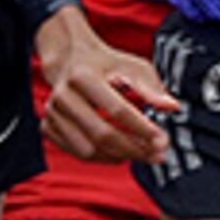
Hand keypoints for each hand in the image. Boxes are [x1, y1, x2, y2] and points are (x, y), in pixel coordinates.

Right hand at [33, 6, 174, 165]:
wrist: (70, 61)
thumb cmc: (105, 65)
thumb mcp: (133, 67)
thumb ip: (152, 88)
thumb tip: (172, 107)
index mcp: (83, 77)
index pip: (117, 110)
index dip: (142, 128)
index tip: (163, 140)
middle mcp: (62, 96)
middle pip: (101, 135)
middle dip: (134, 149)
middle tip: (157, 155)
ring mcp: (52, 114)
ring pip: (88, 150)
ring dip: (119, 157)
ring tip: (142, 154)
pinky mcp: (48, 127)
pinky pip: (77, 153)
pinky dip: (102, 158)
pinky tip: (121, 152)